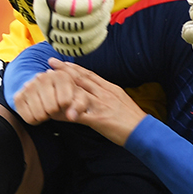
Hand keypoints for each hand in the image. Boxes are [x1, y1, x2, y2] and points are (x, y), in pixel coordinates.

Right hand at [10, 56, 81, 125]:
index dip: (67, 107)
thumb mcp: (79, 99)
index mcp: (60, 75)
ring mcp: (28, 86)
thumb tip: (71, 116)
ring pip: (40, 115)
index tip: (65, 103)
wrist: (48, 93)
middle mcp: (42, 77)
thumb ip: (79, 106)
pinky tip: (38, 111)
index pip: (65, 102)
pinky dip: (35, 120)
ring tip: (46, 108)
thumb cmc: (67, 96)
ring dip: (45, 116)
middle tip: (55, 106)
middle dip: (55, 112)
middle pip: (51, 109)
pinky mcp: (18, 97)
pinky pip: (29, 119)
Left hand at [31, 60, 147, 145]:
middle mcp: (105, 93)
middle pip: (81, 79)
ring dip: (62, 87)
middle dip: (65, 70)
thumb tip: (95, 91)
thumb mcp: (120, 99)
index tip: (62, 62)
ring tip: (49, 84)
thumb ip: (106, 94)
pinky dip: (65, 113)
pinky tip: (54, 113)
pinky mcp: (99, 119)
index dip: (74, 67)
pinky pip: (78, 114)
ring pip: (78, 92)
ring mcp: (101, 105)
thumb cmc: (132, 118)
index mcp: (110, 88)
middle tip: (51, 63)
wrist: (143, 132)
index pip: (89, 74)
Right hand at [32, 0, 112, 56]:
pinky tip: (103, 29)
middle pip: (74, 25)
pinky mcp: (59, 43)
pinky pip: (77, 50)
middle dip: (98, 14)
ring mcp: (51, 32)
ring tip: (106, 12)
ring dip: (98, 27)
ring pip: (77, 40)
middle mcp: (45, 17)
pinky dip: (93, 42)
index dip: (91, 2)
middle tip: (108, 0)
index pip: (68, 6)